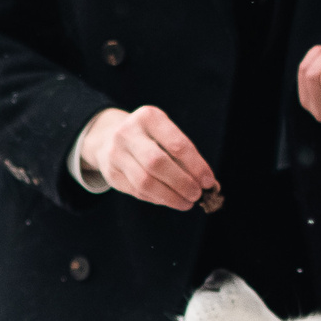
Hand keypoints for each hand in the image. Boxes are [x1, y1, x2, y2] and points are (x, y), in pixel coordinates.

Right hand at [78, 105, 217, 209]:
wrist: (109, 138)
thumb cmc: (151, 139)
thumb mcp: (167, 136)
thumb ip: (188, 158)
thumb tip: (211, 186)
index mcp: (148, 117)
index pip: (177, 145)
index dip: (196, 166)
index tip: (209, 182)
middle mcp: (128, 133)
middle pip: (157, 163)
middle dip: (182, 183)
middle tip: (197, 195)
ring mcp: (115, 153)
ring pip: (145, 182)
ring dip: (170, 196)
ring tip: (186, 202)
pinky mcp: (111, 173)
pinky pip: (138, 192)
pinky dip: (158, 199)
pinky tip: (170, 199)